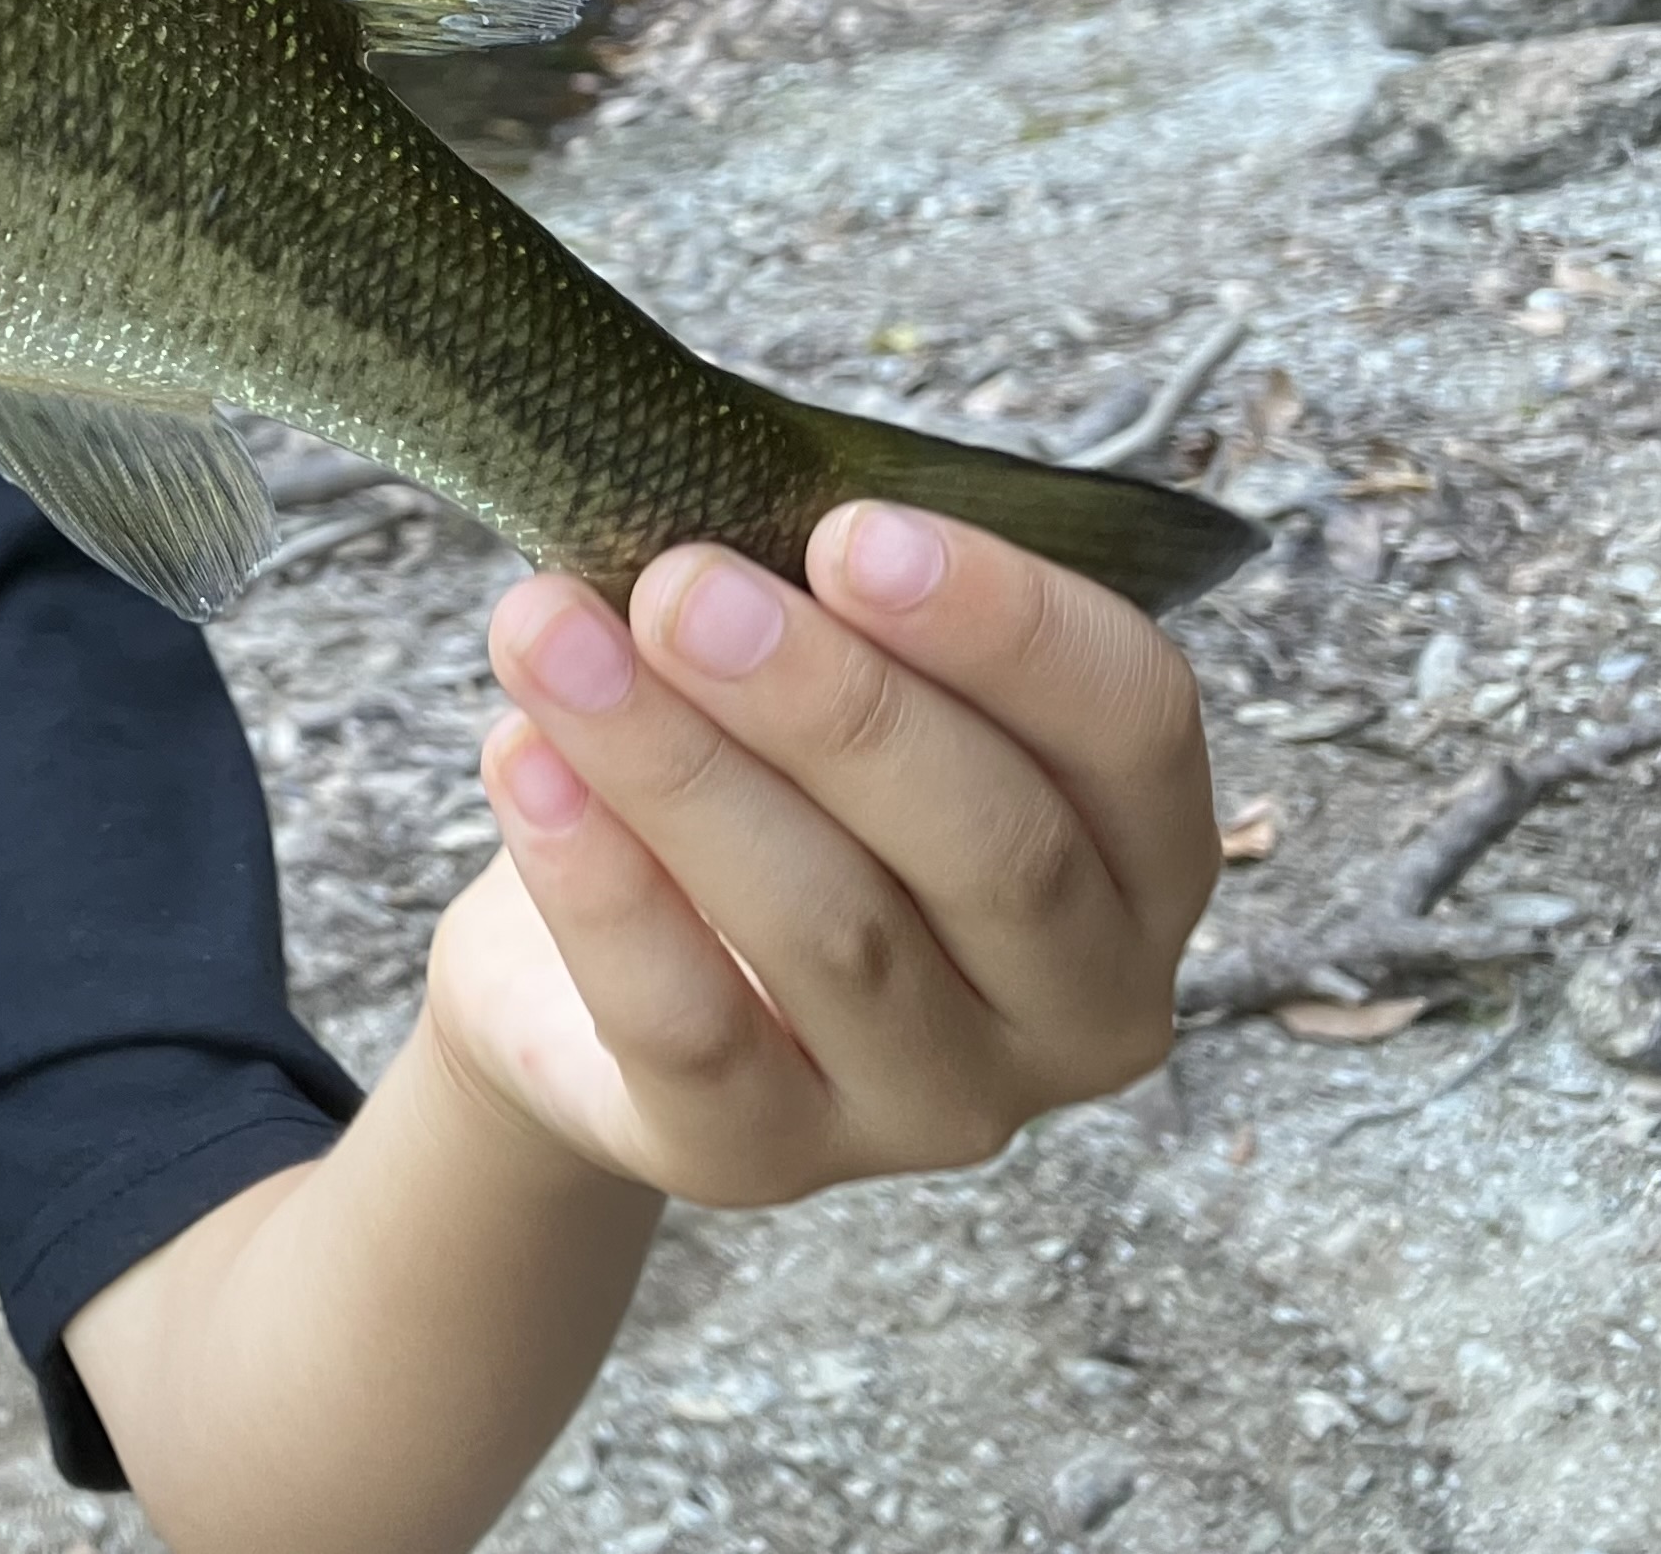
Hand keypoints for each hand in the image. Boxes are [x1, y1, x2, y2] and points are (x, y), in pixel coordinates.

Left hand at [424, 505, 1215, 1207]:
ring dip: (679, 767)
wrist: (581, 960)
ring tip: (549, 635)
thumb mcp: (814, 677)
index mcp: (1138, 851)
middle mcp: (1078, 1002)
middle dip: (830, 702)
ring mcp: (936, 1106)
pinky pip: (690, 1026)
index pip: (1132, 724)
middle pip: (992, 846)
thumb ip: (824, 604)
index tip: (851, 527)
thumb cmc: (750, 774)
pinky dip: (600, 885)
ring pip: (831, 931)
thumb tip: (724, 499)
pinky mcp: (764, 1160)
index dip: (1005, 623)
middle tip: (679, 584)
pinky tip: (522, 761)